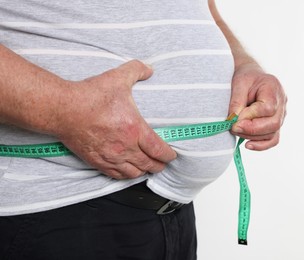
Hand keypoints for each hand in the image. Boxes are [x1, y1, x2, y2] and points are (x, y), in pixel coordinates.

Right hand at [55, 60, 176, 178]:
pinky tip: (128, 172)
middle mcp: (125, 147)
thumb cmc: (91, 96)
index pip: (159, 150)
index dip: (168, 155)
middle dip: (159, 165)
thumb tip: (149, 69)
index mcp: (135, 129)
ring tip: (148, 167)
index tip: (172, 155)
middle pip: (149, 164)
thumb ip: (136, 70)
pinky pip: (116, 175)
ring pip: (134, 173)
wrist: (64, 109)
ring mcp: (111, 156)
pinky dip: (126, 176)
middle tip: (163, 163)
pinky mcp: (97, 161)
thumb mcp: (117, 78)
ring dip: (144, 171)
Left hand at [229, 62, 286, 150]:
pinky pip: (273, 139)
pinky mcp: (275, 125)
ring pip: (272, 133)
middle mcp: (282, 103)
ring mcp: (281, 115)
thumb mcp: (238, 83)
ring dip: (251, 136)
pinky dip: (261, 145)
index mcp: (273, 88)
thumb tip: (234, 121)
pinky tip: (247, 145)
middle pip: (273, 124)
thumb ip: (237, 101)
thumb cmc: (245, 78)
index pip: (267, 108)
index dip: (250, 116)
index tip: (234, 119)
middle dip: (251, 129)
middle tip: (233, 128)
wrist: (252, 78)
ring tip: (235, 130)